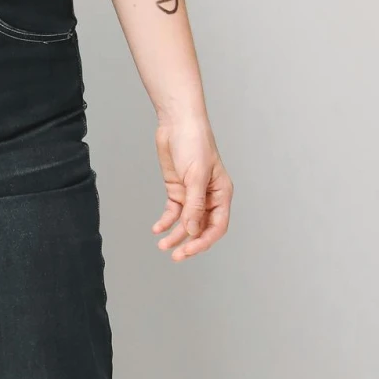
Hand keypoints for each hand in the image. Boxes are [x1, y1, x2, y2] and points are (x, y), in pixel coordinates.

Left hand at [151, 115, 231, 260]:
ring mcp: (192, 194)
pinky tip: (157, 229)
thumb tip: (192, 230)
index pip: (217, 226)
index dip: (204, 241)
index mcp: (221, 194)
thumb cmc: (194, 143)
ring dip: (175, 235)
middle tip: (175, 256)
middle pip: (201, 228)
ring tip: (162, 245)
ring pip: (185, 222)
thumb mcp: (196, 175)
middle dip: (189, 242)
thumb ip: (194, 205)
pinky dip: (166, 221)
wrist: (177, 122)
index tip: (188, 250)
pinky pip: (173, 211)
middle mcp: (209, 197)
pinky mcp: (177, 189)